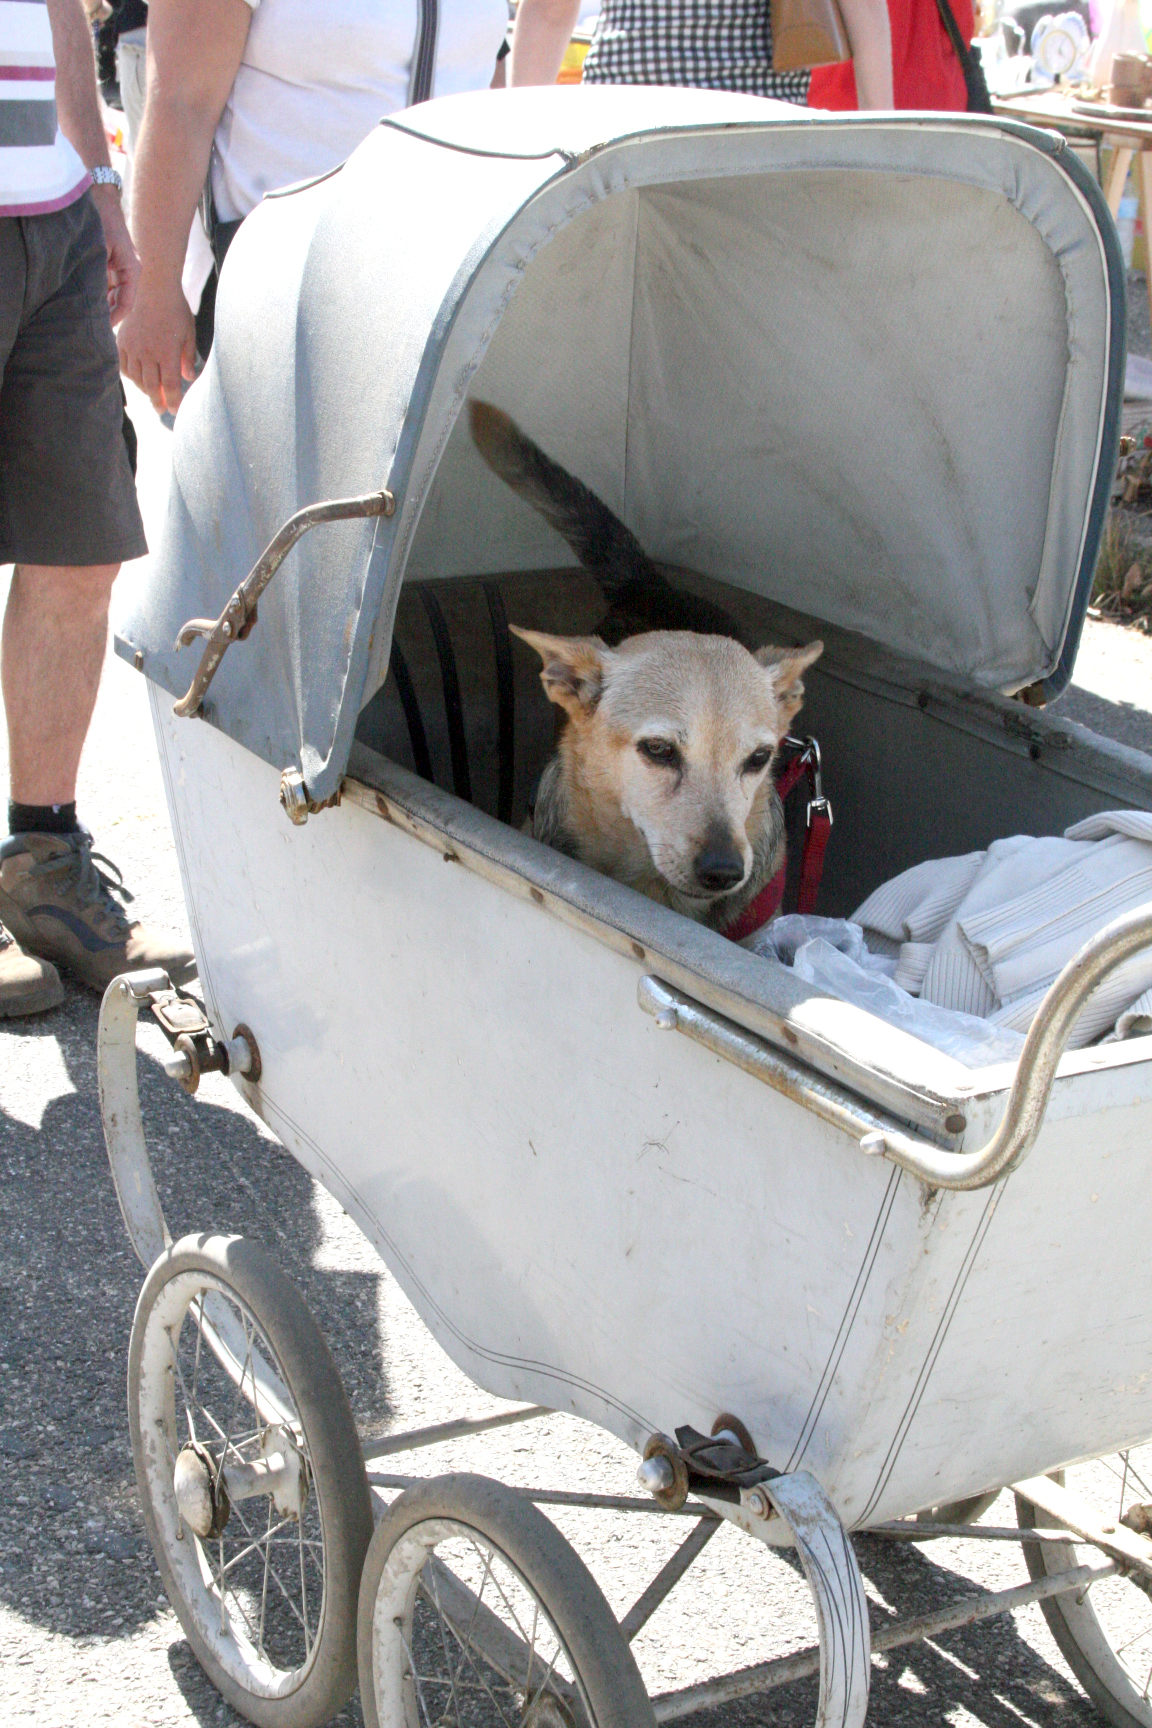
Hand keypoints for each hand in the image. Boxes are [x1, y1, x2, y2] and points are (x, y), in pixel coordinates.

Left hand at [89, 181, 139, 325]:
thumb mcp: (99, 249)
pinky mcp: (113, 263)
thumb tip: (93, 300)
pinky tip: (85, 297)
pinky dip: (98, 292)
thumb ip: (99, 275)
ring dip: (102, 303)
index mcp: (132, 270)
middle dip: (107, 313)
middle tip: (91, 325)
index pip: (126, 303)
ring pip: (113, 294)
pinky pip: (107, 284)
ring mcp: (121, 267)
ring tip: (86, 314)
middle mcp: (129, 271)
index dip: (114, 318)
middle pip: (120, 301)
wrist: (100, 197)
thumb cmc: (101, 220)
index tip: (101, 328)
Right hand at [117, 275, 197, 415]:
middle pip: (152, 386)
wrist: (154, 289)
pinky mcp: (123, 341)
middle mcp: (149, 352)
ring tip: (152, 395)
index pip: (170, 385)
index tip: (174, 411)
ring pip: (137, 378)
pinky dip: (131, 376)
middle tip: (161, 410)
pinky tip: (139, 379)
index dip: (173, 400)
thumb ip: (188, 358)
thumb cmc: (176, 311)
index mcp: (168, 352)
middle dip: (158, 401)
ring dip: (145, 389)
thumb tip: (188, 378)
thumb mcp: (189, 334)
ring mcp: (134, 347)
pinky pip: (125, 366)